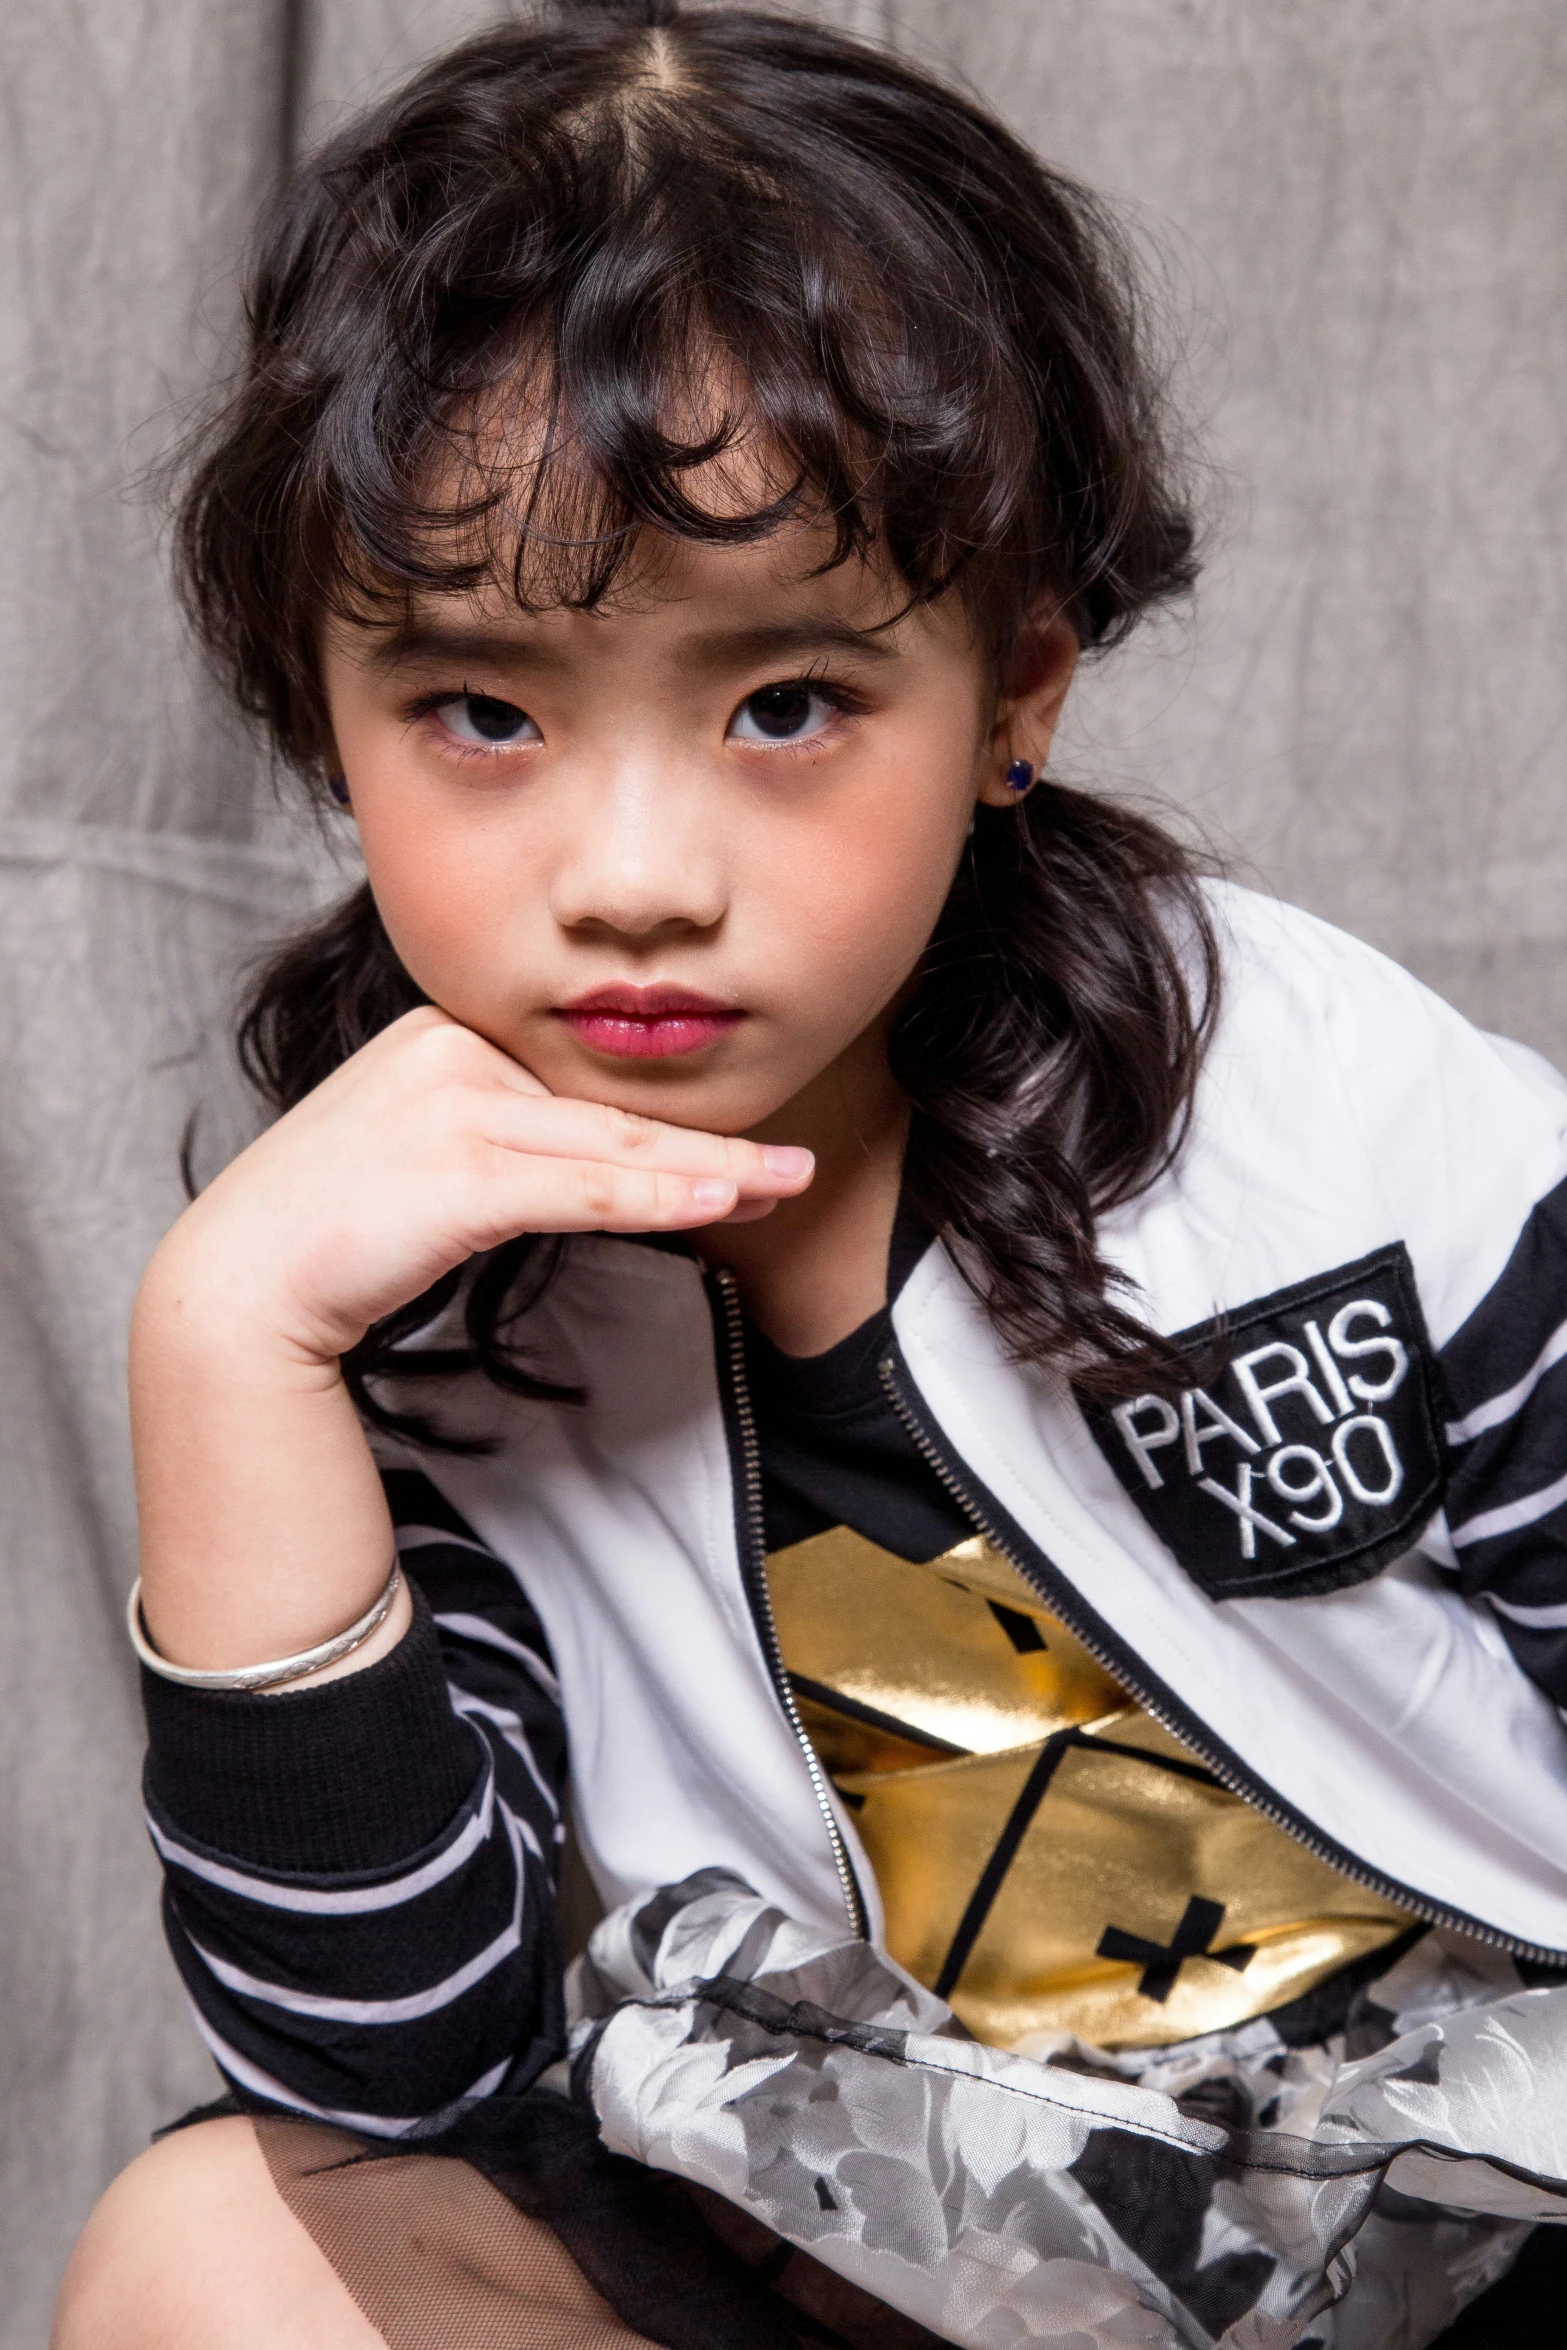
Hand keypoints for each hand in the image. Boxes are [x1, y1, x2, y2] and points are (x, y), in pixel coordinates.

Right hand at [130, 1009, 812, 1675]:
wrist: (240, 1282)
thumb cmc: (333, 1229)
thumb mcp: (424, 1150)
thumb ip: (500, 1131)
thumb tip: (593, 1160)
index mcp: (447, 1029)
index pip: (581, 1079)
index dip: (668, 1117)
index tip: (738, 1146)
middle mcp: (452, 1049)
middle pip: (609, 1107)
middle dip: (711, 1140)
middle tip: (791, 1160)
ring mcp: (453, 1104)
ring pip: (612, 1145)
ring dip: (713, 1170)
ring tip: (785, 1183)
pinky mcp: (456, 1169)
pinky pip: (584, 1188)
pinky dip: (659, 1199)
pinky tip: (718, 1203)